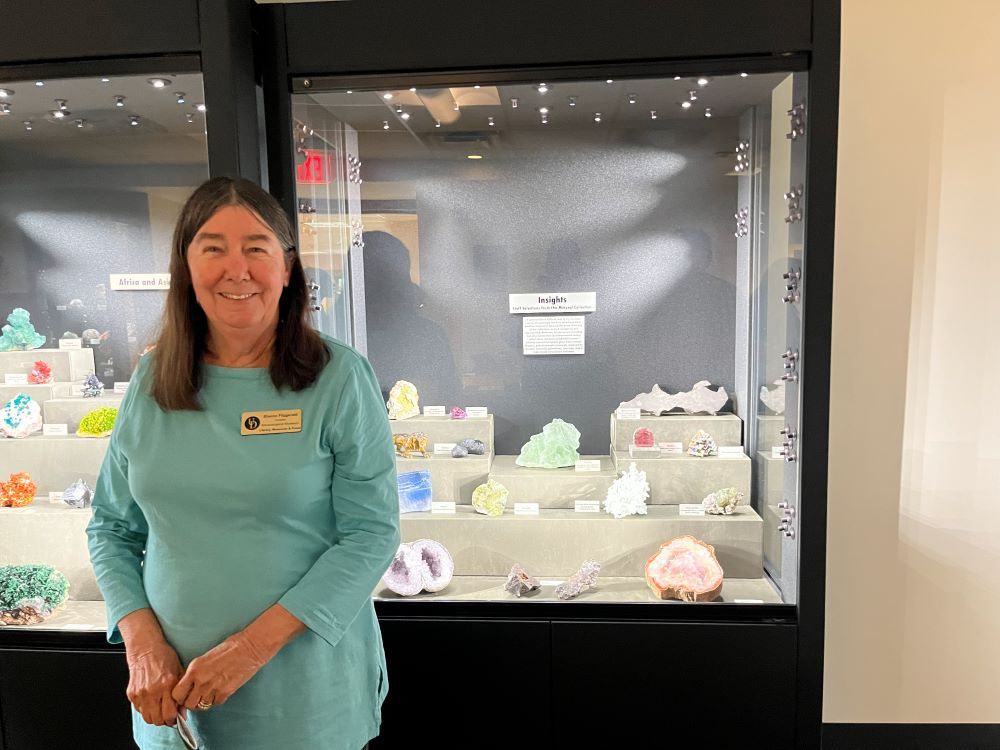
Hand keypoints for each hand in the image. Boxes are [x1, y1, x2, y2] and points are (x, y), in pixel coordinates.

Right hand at [125, 639, 184, 726]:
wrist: (146, 648)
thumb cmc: (164, 657)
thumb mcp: (179, 672)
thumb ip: (182, 693)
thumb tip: (183, 712)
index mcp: (167, 684)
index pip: (170, 714)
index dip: (174, 719)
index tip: (176, 716)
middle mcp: (153, 691)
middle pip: (158, 720)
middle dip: (165, 720)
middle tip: (168, 714)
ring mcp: (140, 693)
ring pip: (147, 718)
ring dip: (155, 717)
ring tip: (160, 709)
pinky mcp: (131, 694)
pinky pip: (139, 710)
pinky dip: (146, 710)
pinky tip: (152, 701)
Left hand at [171, 604, 304, 710]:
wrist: (251, 647)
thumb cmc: (230, 647)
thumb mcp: (206, 657)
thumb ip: (196, 671)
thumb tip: (190, 684)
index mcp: (194, 668)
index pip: (176, 693)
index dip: (180, 696)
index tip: (185, 694)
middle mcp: (201, 680)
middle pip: (188, 704)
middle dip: (191, 702)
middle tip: (197, 696)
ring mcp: (213, 688)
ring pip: (201, 707)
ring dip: (204, 702)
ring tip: (210, 693)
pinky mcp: (226, 692)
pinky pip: (215, 704)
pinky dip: (217, 700)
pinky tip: (221, 690)